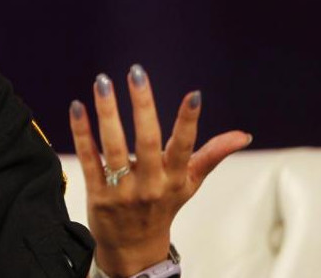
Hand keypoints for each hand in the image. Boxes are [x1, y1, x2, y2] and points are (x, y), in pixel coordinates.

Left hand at [68, 65, 250, 276]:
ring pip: (113, 147)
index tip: (194, 95)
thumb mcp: (190, 184)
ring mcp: (122, 191)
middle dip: (142, 105)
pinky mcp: (97, 194)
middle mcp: (150, 184)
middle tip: (136, 73)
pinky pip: (88, 159)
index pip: (185, 147)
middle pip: (146, 141)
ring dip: (107, 113)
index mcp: (175, 179)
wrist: (133, 249)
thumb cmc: (162, 207)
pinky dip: (82, 133)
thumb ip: (212, 156)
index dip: (189, 122)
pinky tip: (77, 107)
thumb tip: (243, 135)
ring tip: (103, 82)